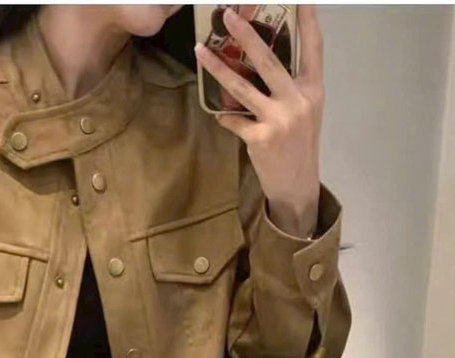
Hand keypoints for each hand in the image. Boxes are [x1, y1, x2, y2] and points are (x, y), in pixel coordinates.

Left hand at [195, 5, 323, 236]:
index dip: (307, 18)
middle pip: (268, 60)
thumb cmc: (299, 144)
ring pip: (241, 87)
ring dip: (217, 67)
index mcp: (313, 89)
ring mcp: (279, 120)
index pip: (312, 46)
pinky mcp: (260, 138)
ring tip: (200, 51)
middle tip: (228, 14)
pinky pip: (233, 120)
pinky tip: (219, 114)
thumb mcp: (304, 111)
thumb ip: (288, 87)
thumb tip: (257, 63)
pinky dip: (224, 116)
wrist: (297, 184)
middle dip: (246, 34)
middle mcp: (298, 100)